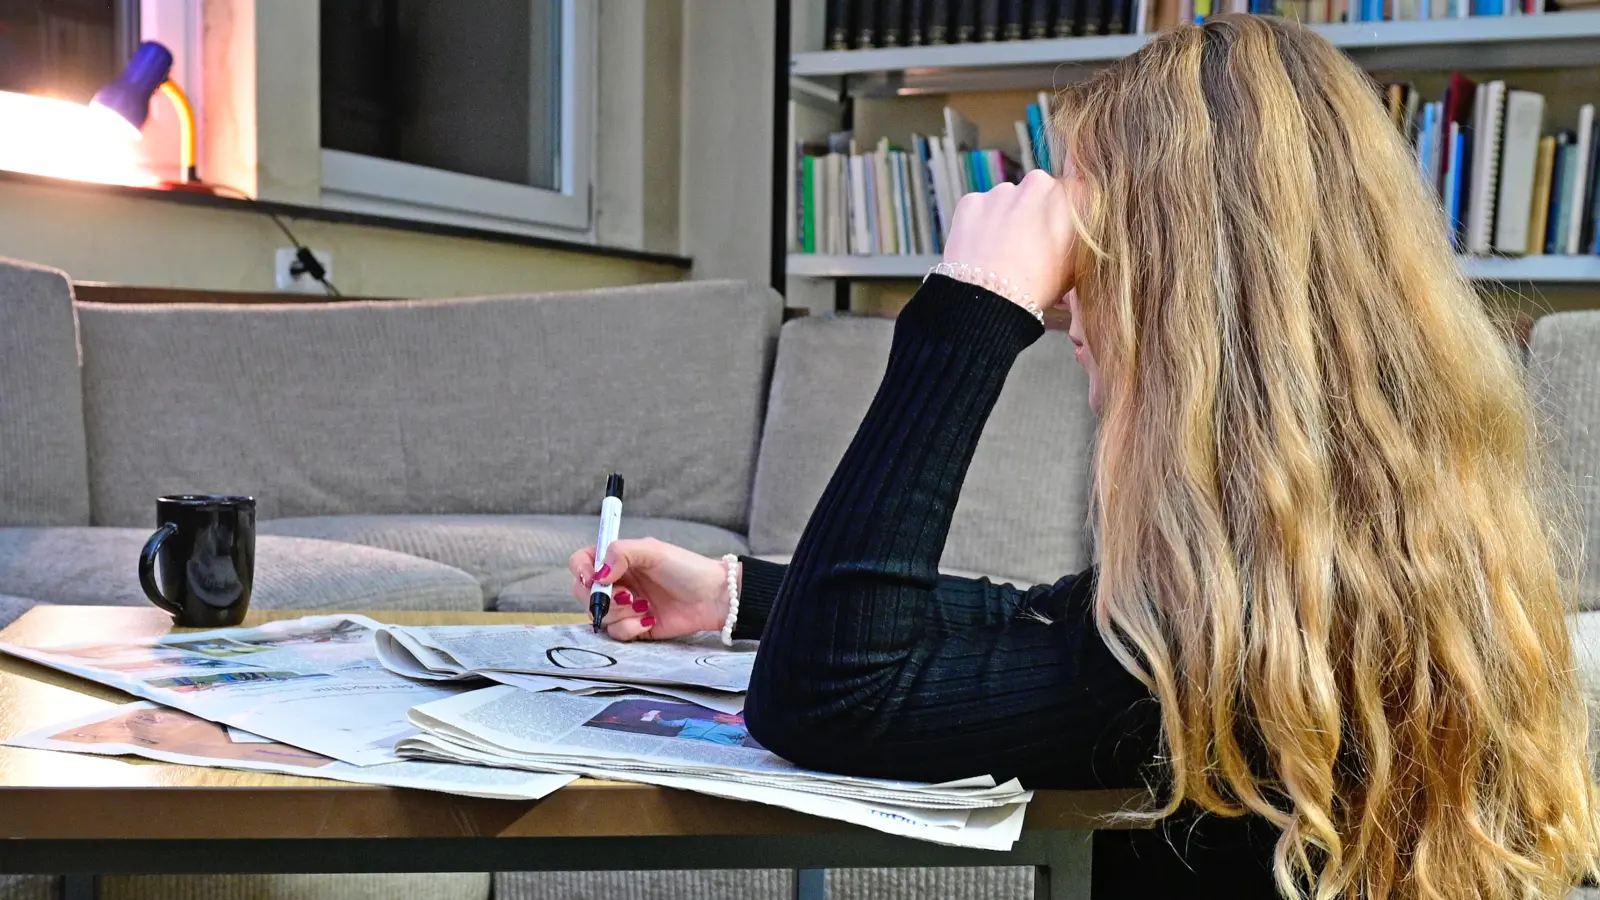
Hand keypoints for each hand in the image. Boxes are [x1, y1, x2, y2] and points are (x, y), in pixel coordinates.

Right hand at [568, 538, 729, 641]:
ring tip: (644, 606)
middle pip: (583, 593)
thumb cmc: (686, 569)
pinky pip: (615, 633)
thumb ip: (620, 553)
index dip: (581, 570)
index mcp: (618, 560)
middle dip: (601, 598)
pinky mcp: (633, 628)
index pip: (581, 562)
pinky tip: (650, 619)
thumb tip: (598, 574)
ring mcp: (623, 607)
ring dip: (619, 613)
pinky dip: (630, 628)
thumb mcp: (653, 550)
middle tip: (626, 596)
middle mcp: (617, 582)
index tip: (593, 579)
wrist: (712, 598)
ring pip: (599, 616)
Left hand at [940, 169, 1079, 309]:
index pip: (1070, 194)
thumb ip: (1079, 235)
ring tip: (1000, 252)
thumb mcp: (1077, 263)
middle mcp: (1037, 183)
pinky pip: (978, 209)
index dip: (1059, 215)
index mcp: (1070, 195)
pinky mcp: (971, 201)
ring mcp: (1001, 190)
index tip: (1052, 233)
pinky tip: (981, 250)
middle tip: (1026, 245)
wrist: (993, 298)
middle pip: (1035, 193)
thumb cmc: (1041, 286)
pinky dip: (978, 225)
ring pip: (1005, 201)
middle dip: (1031, 213)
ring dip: (1004, 218)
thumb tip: (1071, 229)